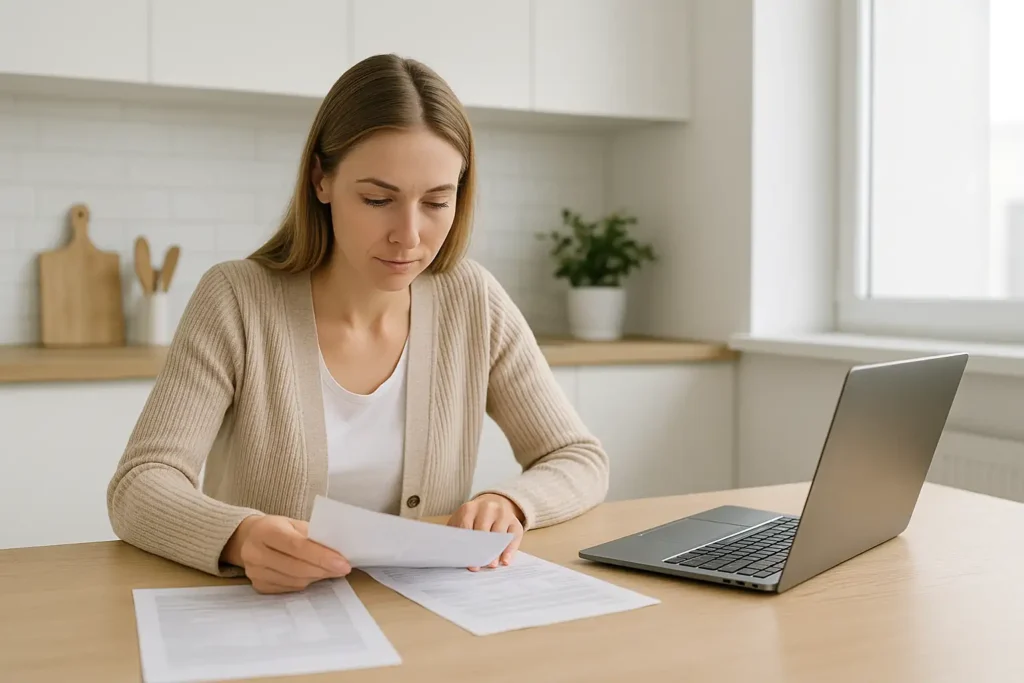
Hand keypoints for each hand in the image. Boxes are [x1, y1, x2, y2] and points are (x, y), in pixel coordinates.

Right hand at [221, 514, 350, 593]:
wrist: (251, 538)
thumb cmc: (279, 528)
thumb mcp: (294, 523)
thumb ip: (313, 535)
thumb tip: (339, 551)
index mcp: (265, 530)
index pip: (297, 546)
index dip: (322, 556)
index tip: (343, 563)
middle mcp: (254, 552)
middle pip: (296, 567)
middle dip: (323, 569)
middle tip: (343, 569)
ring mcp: (254, 572)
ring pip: (294, 581)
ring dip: (317, 577)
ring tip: (330, 570)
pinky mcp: (258, 586)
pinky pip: (288, 589)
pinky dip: (305, 583)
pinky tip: (313, 575)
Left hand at [447, 493, 524, 569]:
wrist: (492, 504)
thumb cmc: (472, 519)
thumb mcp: (460, 521)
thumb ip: (456, 535)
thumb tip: (452, 555)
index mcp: (470, 508)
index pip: (467, 528)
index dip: (466, 546)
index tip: (465, 560)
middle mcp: (488, 508)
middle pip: (484, 531)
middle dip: (481, 550)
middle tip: (478, 565)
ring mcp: (503, 513)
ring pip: (500, 534)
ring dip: (495, 552)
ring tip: (491, 565)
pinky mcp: (515, 521)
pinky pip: (514, 537)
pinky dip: (509, 550)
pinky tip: (505, 561)